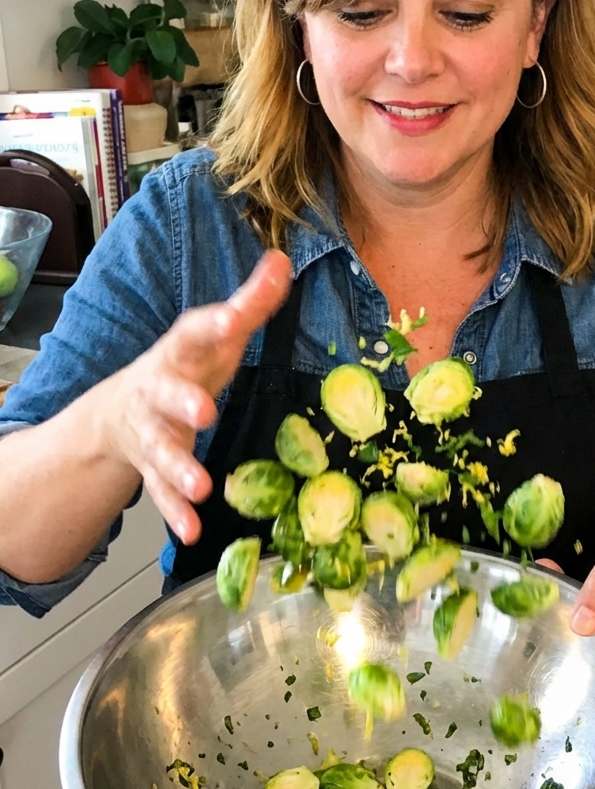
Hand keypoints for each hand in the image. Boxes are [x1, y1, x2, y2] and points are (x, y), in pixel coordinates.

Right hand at [100, 251, 291, 544]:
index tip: (233, 318)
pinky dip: (174, 511)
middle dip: (182, 402)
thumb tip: (283, 261)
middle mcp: (159, 388)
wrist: (117, 411)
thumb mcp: (215, 335)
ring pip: (160, 449)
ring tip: (200, 487)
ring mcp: (151, 431)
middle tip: (203, 413)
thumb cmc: (184, 365)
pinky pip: (160, 492)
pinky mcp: (149, 468)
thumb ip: (251, 303)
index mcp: (179, 351)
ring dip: (179, 468)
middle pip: (165, 393)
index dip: (213, 324)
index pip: (194, 331)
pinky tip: (192, 528)